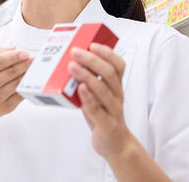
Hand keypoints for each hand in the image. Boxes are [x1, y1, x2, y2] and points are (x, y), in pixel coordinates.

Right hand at [0, 47, 31, 126]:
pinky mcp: (6, 107)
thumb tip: (12, 48)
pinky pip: (20, 95)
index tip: (25, 53)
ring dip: (28, 74)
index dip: (14, 56)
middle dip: (25, 64)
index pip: (0, 61)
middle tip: (34, 59)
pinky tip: (30, 81)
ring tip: (35, 68)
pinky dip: (27, 87)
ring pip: (18, 83)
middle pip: (11, 71)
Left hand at [68, 43, 131, 161]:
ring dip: (86, 76)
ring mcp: (113, 110)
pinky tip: (80, 89)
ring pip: (103, 90)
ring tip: (72, 66)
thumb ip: (90, 80)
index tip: (92, 44)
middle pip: (109, 74)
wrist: (116, 144)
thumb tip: (70, 61)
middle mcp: (117, 95)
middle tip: (75, 52)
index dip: (107, 53)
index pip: (118, 65)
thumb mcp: (100, 95)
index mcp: (116, 86)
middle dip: (91, 60)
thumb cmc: (104, 115)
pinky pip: (98, 111)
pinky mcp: (107, 125)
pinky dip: (88, 99)